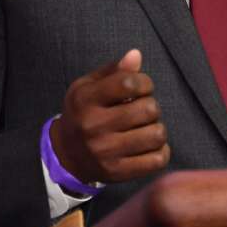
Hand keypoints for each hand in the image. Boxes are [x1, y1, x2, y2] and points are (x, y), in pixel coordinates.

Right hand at [50, 49, 169, 184]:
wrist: (66, 154)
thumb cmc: (83, 112)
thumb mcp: (89, 87)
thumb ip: (114, 71)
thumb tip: (136, 55)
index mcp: (85, 100)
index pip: (128, 83)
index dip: (144, 82)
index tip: (141, 87)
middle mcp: (93, 126)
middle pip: (148, 109)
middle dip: (151, 105)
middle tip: (142, 109)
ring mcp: (106, 152)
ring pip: (156, 134)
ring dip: (157, 128)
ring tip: (146, 127)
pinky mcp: (118, 172)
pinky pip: (157, 160)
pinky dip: (160, 150)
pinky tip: (149, 145)